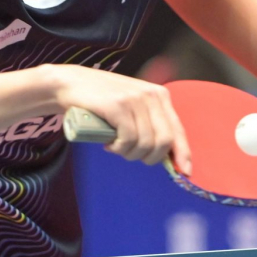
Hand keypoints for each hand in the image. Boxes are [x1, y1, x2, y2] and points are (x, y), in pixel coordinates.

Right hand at [48, 65, 191, 173]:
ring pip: (145, 144)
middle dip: (149, 157)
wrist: (71, 84)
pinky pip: (128, 140)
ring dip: (129, 153)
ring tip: (116, 146)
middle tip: (131, 154)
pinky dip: (118, 148)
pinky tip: (109, 143)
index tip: (185, 173)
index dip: (182, 154)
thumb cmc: (102, 100)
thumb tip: (166, 155)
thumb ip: (149, 123)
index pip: (177, 130)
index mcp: (159, 95)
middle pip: (164, 142)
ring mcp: (135, 100)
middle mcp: (151, 95)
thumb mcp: (132, 107)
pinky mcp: (118, 106)